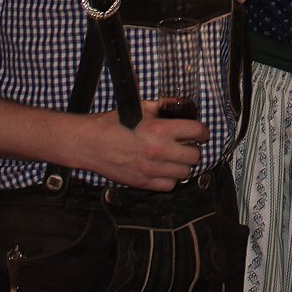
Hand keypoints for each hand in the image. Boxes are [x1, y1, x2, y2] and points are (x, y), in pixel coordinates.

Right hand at [76, 101, 206, 191]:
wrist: (89, 143)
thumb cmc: (111, 124)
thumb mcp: (140, 108)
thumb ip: (162, 107)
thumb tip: (178, 105)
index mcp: (160, 130)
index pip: (196, 132)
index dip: (202, 131)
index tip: (201, 133)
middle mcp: (159, 151)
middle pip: (195, 156)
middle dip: (193, 148)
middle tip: (187, 145)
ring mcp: (152, 170)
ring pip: (184, 173)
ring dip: (183, 164)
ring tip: (175, 157)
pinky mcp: (143, 183)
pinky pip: (169, 185)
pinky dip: (170, 178)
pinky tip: (164, 169)